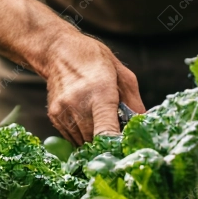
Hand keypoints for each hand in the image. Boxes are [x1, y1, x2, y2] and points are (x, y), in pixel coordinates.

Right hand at [0, 0, 144, 142]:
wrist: (57, 51)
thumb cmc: (93, 59)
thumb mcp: (121, 73)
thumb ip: (133, 101)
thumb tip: (142, 124)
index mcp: (100, 94)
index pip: (106, 133)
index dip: (117, 147)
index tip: (126, 148)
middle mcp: (79, 106)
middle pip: (97, 143)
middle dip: (110, 144)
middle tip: (119, 134)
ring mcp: (64, 114)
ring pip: (84, 144)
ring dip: (96, 141)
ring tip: (103, 124)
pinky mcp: (55, 118)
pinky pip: (73, 138)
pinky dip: (84, 135)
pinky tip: (88, 120)